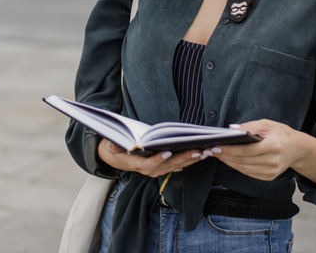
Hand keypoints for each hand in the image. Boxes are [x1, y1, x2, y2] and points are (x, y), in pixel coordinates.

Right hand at [97, 139, 212, 177]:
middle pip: (168, 165)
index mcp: (136, 164)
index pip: (149, 164)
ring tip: (204, 151)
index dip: (159, 159)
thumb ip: (112, 146)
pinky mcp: (164, 167)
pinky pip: (178, 164)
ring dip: (191, 159)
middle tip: (198, 151)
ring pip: (176, 166)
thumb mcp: (110, 146)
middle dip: (184, 158)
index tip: (168, 152)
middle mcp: (149, 170)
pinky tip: (201, 153)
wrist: (117, 158)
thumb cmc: (115, 149)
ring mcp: (157, 170)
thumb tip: (111, 144)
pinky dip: (190, 159)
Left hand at [214, 119, 310, 181]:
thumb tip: (231, 129)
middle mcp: (273, 161)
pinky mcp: (269, 177)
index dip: (229, 150)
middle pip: (243, 161)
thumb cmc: (281, 133)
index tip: (215, 147)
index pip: (246, 150)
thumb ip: (249, 126)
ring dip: (228, 162)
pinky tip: (229, 160)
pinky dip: (237, 166)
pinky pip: (248, 173)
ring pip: (244, 169)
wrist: (297, 149)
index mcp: (273, 146)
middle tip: (211, 150)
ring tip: (217, 155)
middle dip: (225, 156)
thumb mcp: (267, 124)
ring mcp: (271, 171)